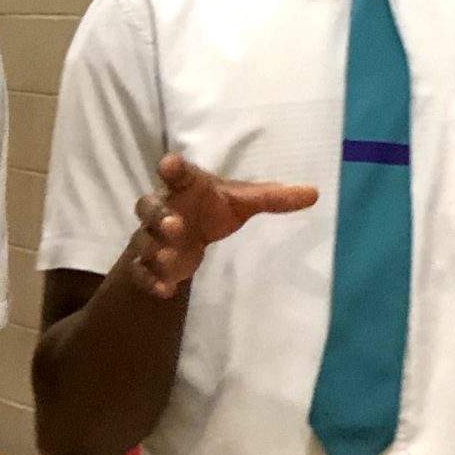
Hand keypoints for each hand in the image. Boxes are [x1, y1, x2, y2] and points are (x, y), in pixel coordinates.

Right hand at [126, 154, 317, 299]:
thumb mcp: (242, 202)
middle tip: (177, 225)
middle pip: (149, 206)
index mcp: (185, 186)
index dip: (173, 169)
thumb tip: (314, 193)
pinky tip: (165, 289)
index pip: (177, 173)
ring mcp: (152, 235)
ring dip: (154, 248)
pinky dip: (149, 278)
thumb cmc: (213, 208)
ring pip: (142, 240)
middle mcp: (164, 208)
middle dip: (160, 216)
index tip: (170, 164)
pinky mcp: (148, 261)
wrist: (188, 231)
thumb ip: (273, 198)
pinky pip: (141, 269)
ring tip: (170, 258)